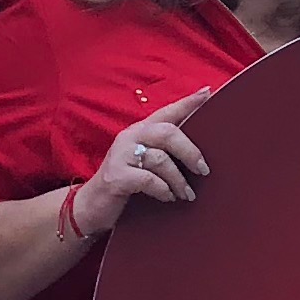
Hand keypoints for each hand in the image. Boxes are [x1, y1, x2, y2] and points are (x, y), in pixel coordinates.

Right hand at [67, 89, 216, 241]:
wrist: (92, 206)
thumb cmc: (126, 183)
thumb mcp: (145, 162)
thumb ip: (164, 152)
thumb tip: (199, 155)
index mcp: (140, 130)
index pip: (167, 112)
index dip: (188, 102)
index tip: (208, 93)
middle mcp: (130, 137)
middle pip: (168, 133)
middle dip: (190, 152)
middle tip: (204, 170)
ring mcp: (121, 156)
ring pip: (161, 159)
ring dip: (179, 179)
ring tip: (186, 194)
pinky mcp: (116, 177)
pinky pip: (148, 179)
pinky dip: (163, 189)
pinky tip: (168, 197)